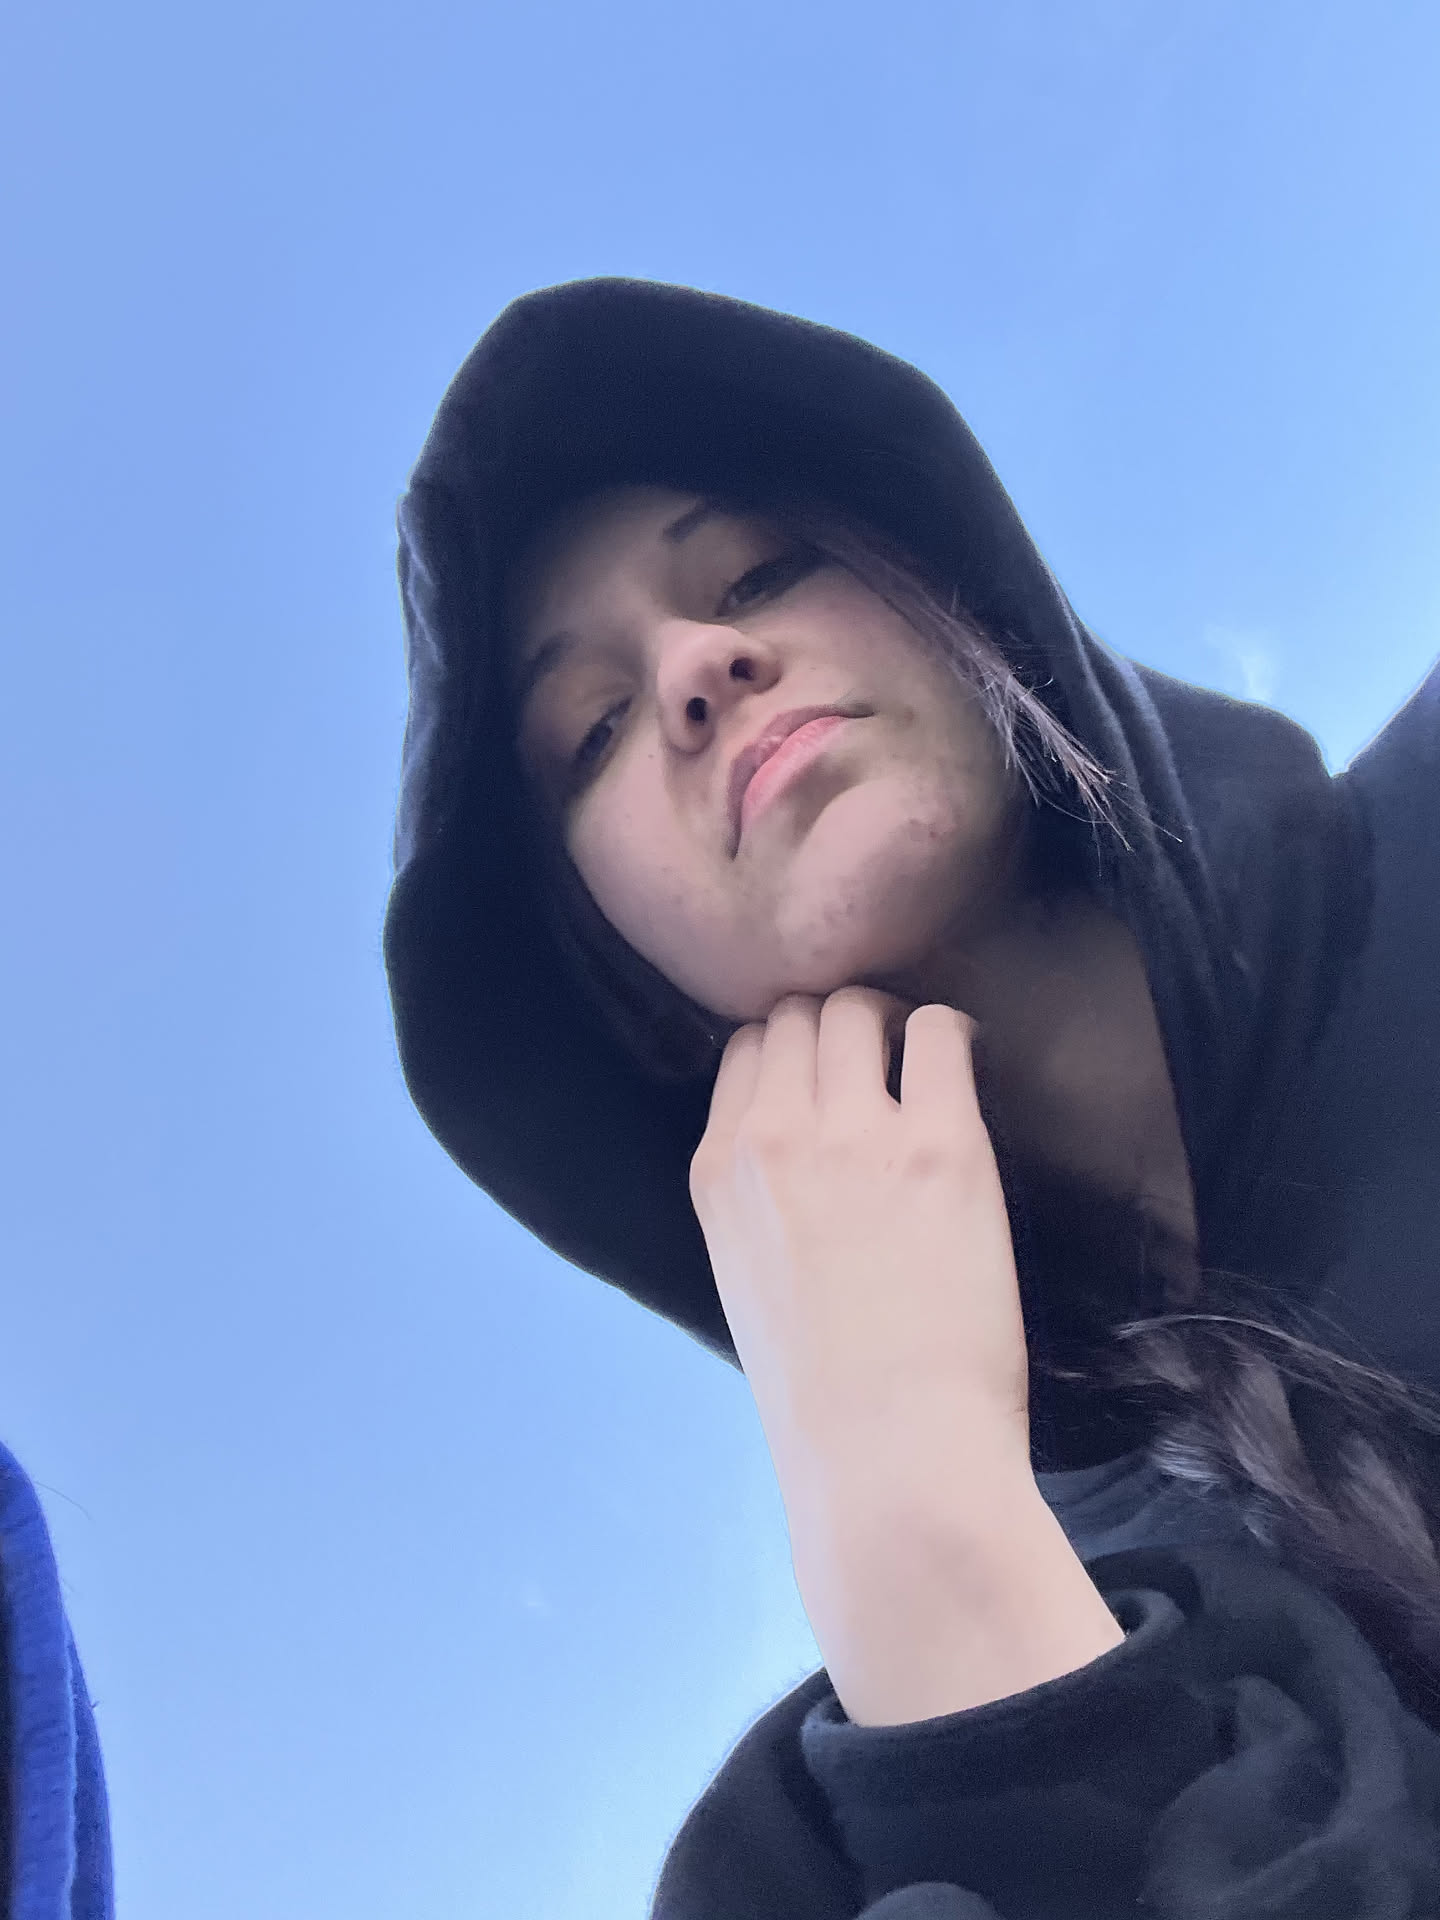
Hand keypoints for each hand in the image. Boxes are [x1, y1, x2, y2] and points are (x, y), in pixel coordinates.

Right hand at [689, 987, 1033, 1515]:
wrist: (890, 1458)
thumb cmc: (825, 1399)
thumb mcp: (745, 1280)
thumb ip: (760, 1198)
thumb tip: (805, 1150)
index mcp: (716, 1172)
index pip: (744, 1051)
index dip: (791, 1051)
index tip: (829, 1072)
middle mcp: (773, 1134)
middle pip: (797, 1015)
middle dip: (839, 1025)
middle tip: (884, 1058)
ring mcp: (856, 1133)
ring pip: (858, 1009)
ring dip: (891, 1020)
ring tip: (925, 1058)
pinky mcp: (941, 1144)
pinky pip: (941, 1033)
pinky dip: (953, 1033)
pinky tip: (969, 1062)